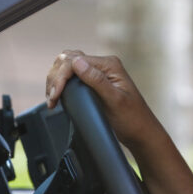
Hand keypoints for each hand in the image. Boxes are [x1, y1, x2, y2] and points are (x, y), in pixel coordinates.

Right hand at [44, 50, 160, 148]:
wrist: (140, 133)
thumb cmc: (132, 119)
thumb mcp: (115, 100)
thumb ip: (97, 80)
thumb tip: (77, 62)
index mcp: (109, 65)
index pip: (74, 60)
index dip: (61, 77)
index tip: (54, 95)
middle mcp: (103, 65)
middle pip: (68, 60)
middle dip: (55, 78)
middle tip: (52, 98)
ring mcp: (98, 73)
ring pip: (67, 67)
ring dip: (55, 80)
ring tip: (52, 99)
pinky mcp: (94, 83)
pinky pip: (72, 77)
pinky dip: (61, 84)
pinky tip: (57, 96)